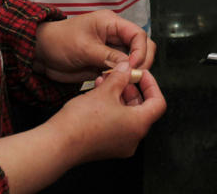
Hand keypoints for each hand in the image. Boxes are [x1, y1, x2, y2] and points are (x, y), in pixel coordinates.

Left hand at [33, 11, 156, 82]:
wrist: (41, 54)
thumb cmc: (59, 41)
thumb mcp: (84, 47)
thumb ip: (108, 56)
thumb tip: (129, 65)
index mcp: (111, 23)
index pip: (138, 35)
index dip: (140, 51)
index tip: (133, 67)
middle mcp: (115, 36)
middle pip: (141, 47)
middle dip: (141, 63)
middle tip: (132, 78)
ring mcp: (111, 51)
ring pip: (133, 62)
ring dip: (130, 73)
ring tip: (120, 83)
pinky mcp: (105, 65)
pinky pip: (121, 73)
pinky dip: (120, 80)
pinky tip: (111, 85)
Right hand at [50, 64, 165, 165]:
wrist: (58, 144)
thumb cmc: (82, 121)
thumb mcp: (105, 91)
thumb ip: (121, 77)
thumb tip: (127, 68)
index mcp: (139, 125)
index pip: (158, 103)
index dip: (151, 85)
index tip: (141, 74)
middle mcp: (133, 138)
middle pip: (142, 109)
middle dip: (131, 89)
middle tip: (121, 76)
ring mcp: (120, 145)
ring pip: (127, 115)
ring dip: (118, 96)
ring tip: (104, 82)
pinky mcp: (107, 147)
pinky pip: (116, 124)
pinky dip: (111, 108)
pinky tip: (97, 95)